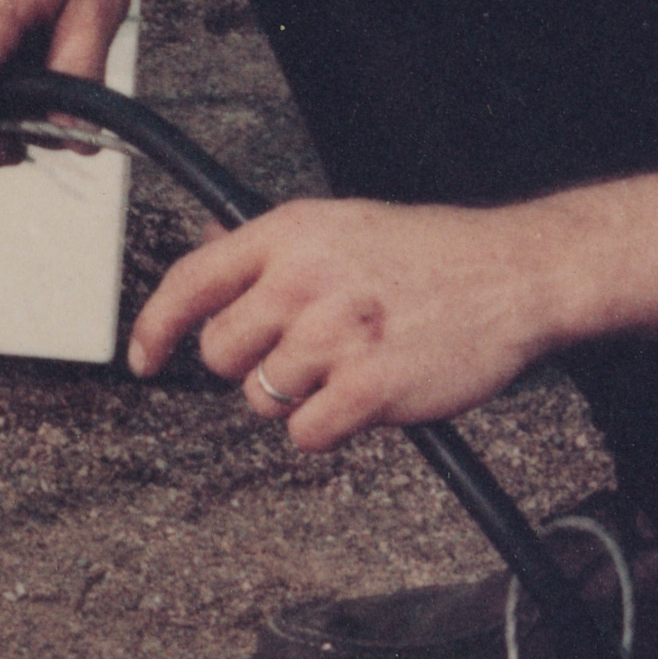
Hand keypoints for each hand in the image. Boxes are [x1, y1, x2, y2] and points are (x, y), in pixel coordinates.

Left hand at [132, 194, 566, 455]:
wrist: (514, 274)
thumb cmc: (430, 253)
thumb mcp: (339, 224)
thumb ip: (270, 247)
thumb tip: (205, 247)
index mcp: (288, 234)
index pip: (190, 281)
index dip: (156, 326)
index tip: (143, 358)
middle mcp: (302, 281)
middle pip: (221, 352)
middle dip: (251, 364)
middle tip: (300, 356)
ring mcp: (334, 335)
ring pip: (261, 397)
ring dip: (296, 397)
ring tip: (346, 367)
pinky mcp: (368, 388)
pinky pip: (304, 434)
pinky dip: (326, 428)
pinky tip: (361, 399)